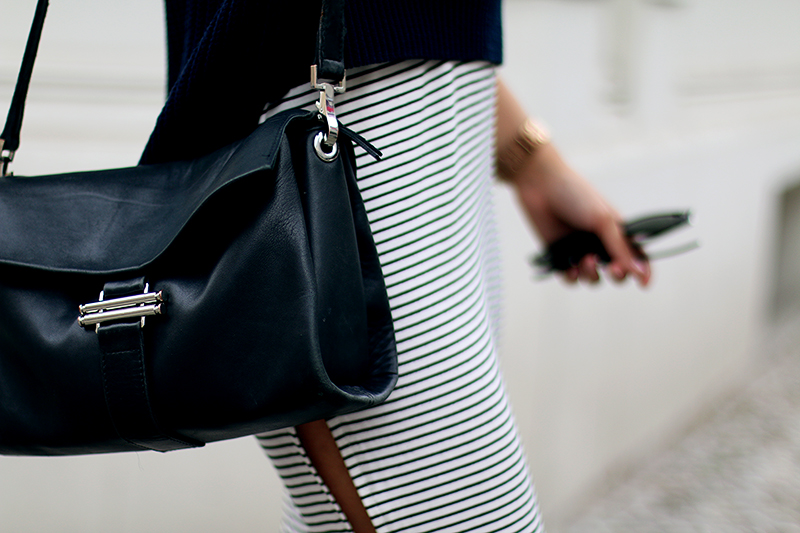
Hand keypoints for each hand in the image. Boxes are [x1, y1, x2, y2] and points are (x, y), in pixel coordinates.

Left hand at [495, 78, 649, 285]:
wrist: (540, 185)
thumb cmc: (576, 195)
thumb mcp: (603, 220)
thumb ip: (620, 248)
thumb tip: (638, 273)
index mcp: (617, 231)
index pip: (636, 256)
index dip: (642, 271)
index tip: (643, 284)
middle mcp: (600, 243)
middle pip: (617, 273)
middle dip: (618, 276)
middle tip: (612, 269)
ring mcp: (579, 250)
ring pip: (592, 278)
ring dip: (592, 274)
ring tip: (585, 259)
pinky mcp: (559, 256)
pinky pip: (570, 278)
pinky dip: (572, 277)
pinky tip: (570, 269)